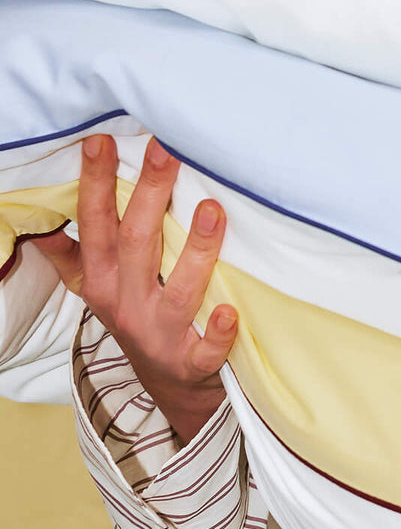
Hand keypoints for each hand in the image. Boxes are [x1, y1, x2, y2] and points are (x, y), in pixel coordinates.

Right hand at [40, 133, 237, 443]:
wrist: (168, 387)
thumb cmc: (135, 316)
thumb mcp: (96, 287)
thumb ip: (70, 255)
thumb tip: (39, 221)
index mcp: (103, 280)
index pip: (96, 225)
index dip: (97, 183)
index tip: (102, 141)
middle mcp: (127, 303)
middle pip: (137, 243)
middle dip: (151, 194)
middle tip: (168, 148)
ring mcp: (161, 334)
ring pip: (178, 291)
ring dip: (196, 251)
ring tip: (213, 208)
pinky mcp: (192, 362)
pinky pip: (206, 350)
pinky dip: (219, 333)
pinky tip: (232, 310)